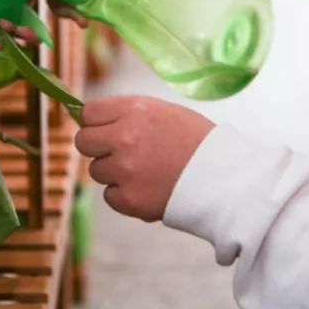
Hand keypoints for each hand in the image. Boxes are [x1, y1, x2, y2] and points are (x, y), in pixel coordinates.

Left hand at [75, 96, 213, 221]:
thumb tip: (93, 120)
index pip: (88, 113)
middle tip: (120, 153)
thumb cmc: (197, 141)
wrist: (225, 177)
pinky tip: (148, 188)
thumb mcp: (163, 112)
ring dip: (114, 173)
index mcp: (134, 110)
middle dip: (98, 148)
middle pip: (83, 142)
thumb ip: (127, 114)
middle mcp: (124, 137)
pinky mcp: (129, 199)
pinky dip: (125, 195)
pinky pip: (110, 196)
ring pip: (97, 171)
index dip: (95, 122)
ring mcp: (125, 169)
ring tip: (144, 171)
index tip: (104, 129)